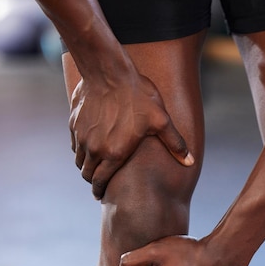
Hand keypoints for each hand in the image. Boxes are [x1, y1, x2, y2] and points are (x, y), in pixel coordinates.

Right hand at [69, 74, 193, 198]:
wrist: (109, 71)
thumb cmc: (138, 95)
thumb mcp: (161, 120)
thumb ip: (175, 144)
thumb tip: (190, 162)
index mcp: (114, 153)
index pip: (100, 181)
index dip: (99, 190)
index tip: (100, 194)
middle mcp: (94, 149)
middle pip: (87, 174)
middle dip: (93, 180)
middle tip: (99, 181)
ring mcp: (81, 136)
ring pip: (79, 159)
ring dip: (86, 164)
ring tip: (96, 163)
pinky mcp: (74, 123)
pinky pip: (74, 143)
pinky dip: (80, 148)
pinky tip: (89, 143)